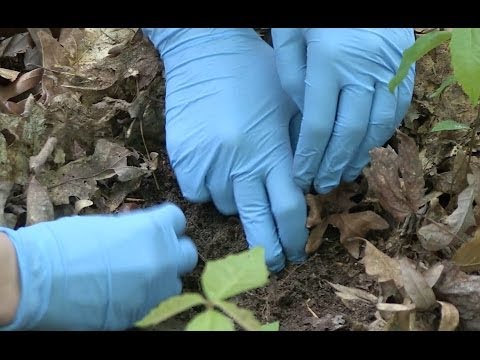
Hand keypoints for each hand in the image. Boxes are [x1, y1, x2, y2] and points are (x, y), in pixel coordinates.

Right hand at [0, 203, 196, 329]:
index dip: (167, 223)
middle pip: (187, 254)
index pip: (177, 219)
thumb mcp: (106, 225)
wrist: (37, 281)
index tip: (157, 226)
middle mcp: (161, 259)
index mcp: (153, 230)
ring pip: (173, 283)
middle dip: (173, 251)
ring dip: (162, 277)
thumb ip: (133, 228)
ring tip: (137, 275)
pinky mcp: (138, 314)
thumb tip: (140, 229)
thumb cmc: (65, 244)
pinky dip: (143, 296)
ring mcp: (152, 290)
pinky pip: (152, 303)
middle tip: (154, 251)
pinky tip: (122, 292)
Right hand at [143, 28, 307, 271]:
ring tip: (241, 181)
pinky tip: (217, 169)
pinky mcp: (183, 159)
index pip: (288, 209)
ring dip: (238, 204)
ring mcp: (207, 163)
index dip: (294, 237)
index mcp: (271, 151)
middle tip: (273, 265)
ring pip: (225, 206)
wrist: (206, 52)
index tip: (297, 250)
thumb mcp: (290, 106)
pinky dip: (210, 189)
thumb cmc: (255, 73)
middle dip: (267, 251)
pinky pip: (198, 191)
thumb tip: (306, 185)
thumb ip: (299, 149)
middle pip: (256, 223)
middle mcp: (239, 164)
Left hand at [272, 28, 414, 193]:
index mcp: (330, 61)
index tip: (301, 177)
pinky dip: (383, 133)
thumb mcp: (289, 35)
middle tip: (323, 185)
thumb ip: (292, 78)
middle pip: (350, 134)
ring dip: (360, 155)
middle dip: (334, 165)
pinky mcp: (405, 64)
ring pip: (378, 126)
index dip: (310, 158)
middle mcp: (364, 69)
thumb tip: (304, 116)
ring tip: (344, 173)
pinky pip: (397, 108)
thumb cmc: (312, 8)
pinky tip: (368, 146)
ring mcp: (390, 67)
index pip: (319, 126)